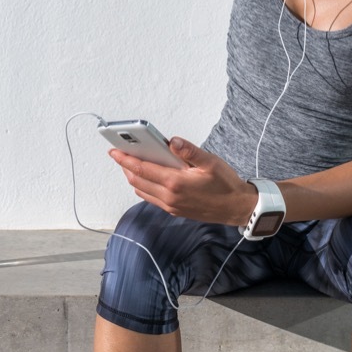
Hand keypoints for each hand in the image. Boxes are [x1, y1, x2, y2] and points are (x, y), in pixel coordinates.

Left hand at [109, 137, 256, 226]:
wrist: (237, 208)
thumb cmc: (225, 185)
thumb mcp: (211, 162)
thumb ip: (189, 151)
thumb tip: (172, 141)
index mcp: (176, 182)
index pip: (142, 169)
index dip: (125, 159)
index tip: (114, 150)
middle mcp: (170, 197)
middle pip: (137, 180)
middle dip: (125, 166)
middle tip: (119, 153)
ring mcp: (171, 205)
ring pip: (141, 190)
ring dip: (133, 177)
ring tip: (131, 162)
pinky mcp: (174, 210)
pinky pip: (151, 198)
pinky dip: (143, 186)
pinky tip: (147, 176)